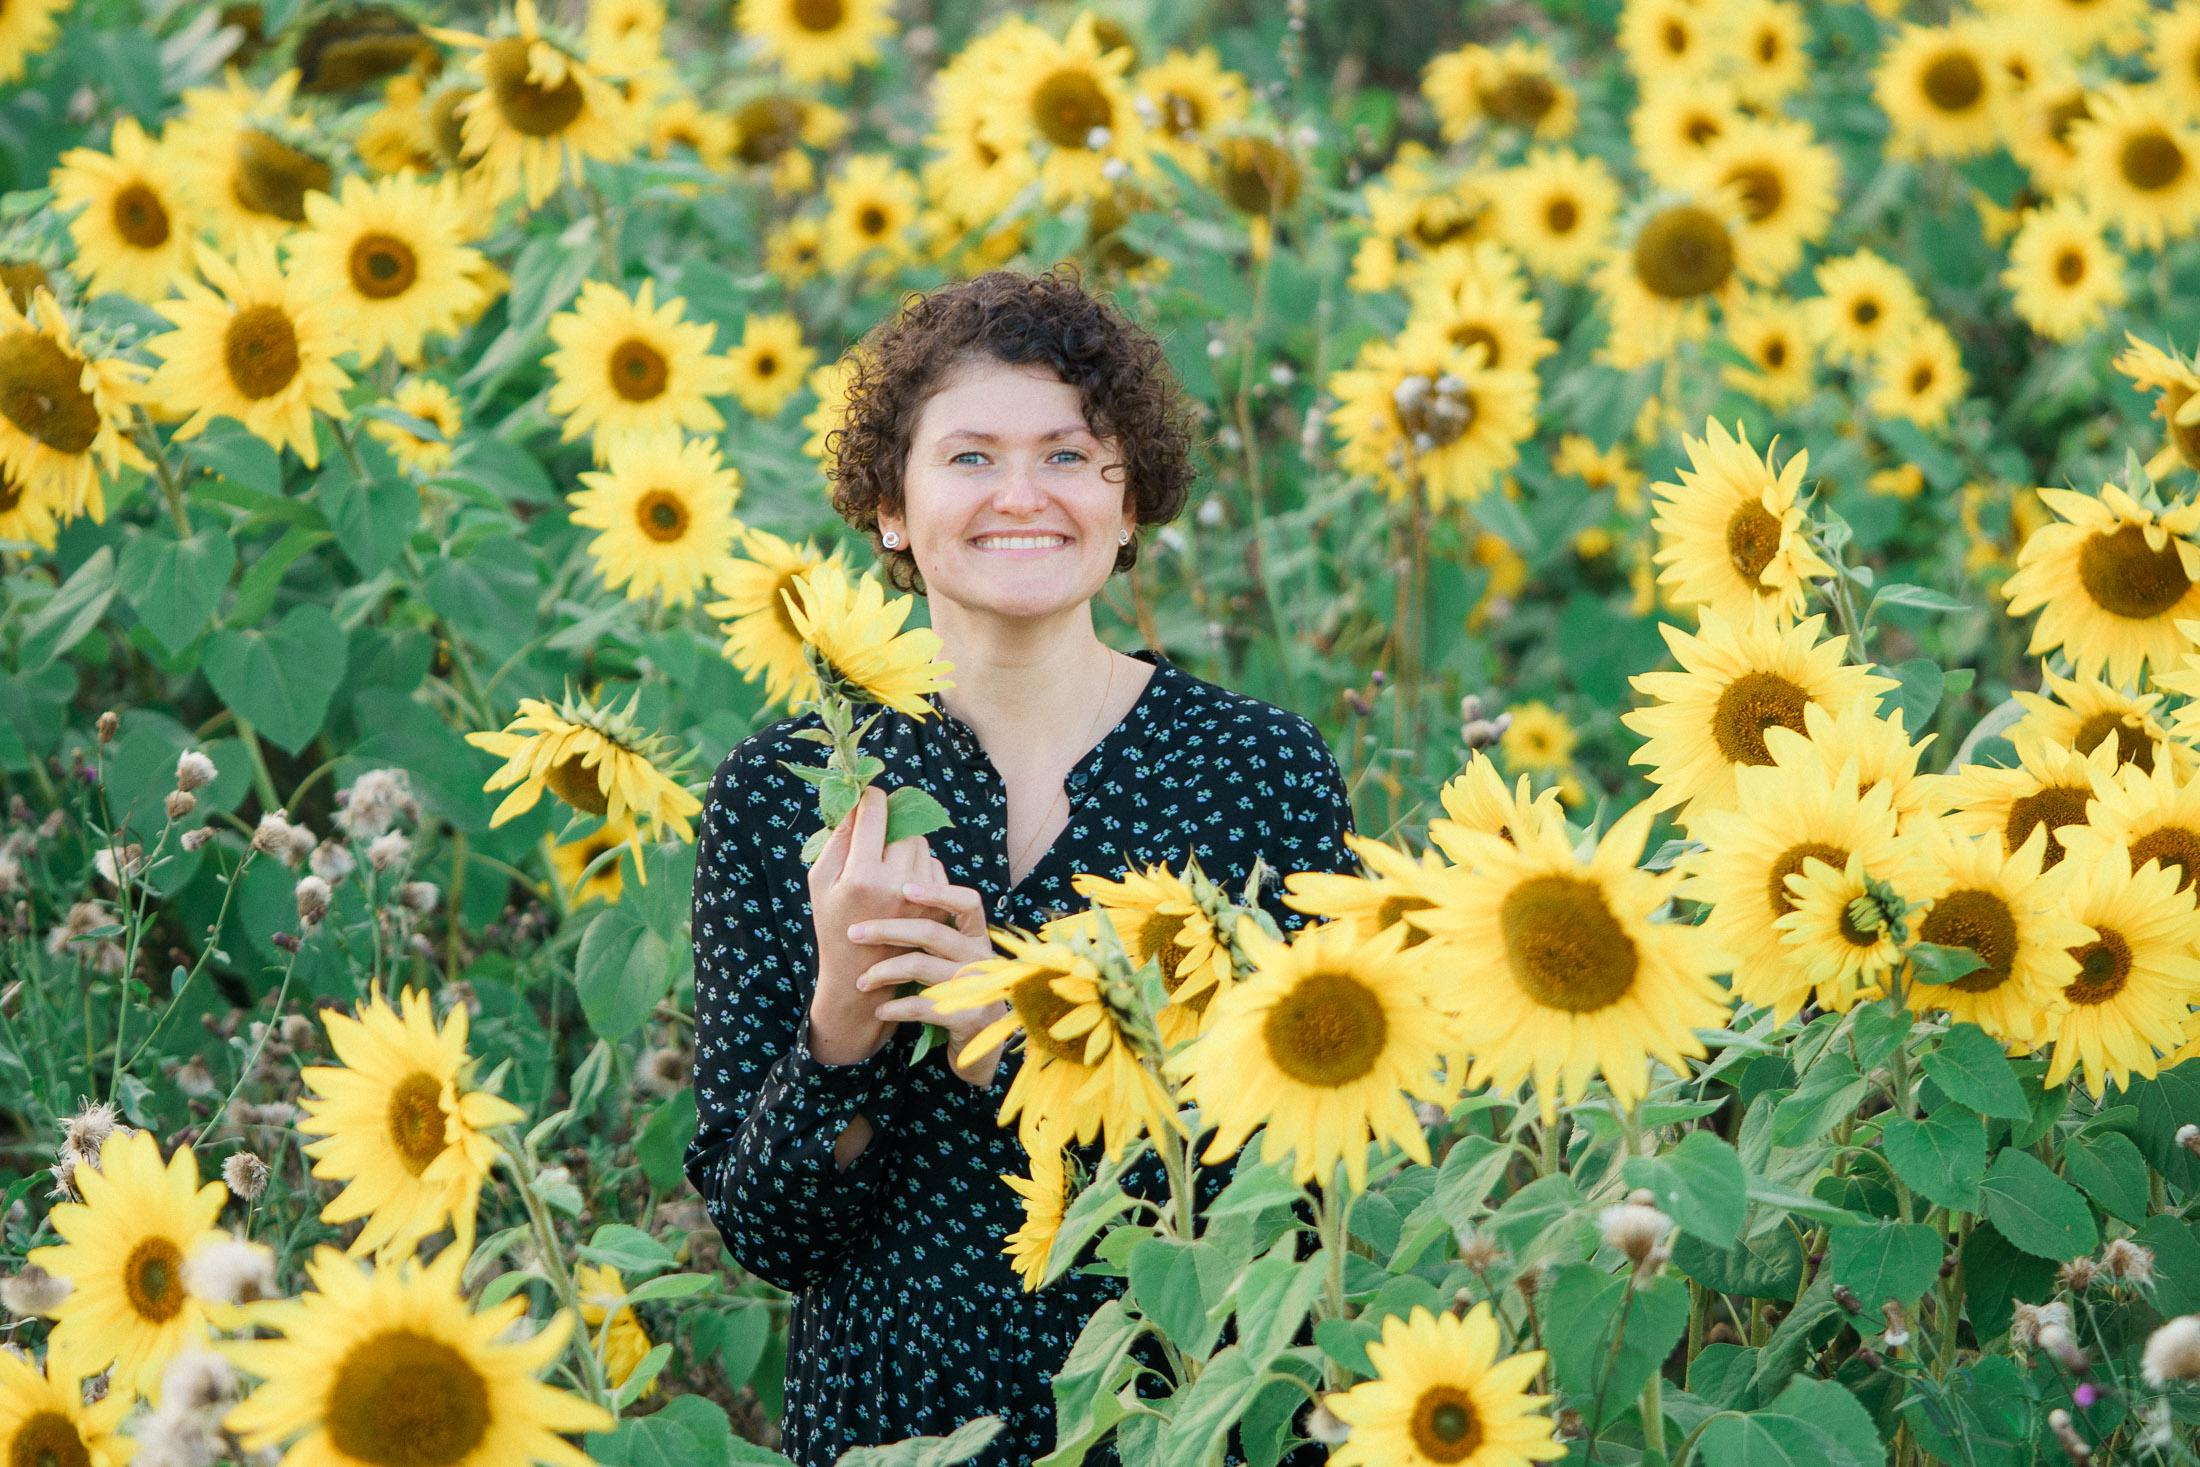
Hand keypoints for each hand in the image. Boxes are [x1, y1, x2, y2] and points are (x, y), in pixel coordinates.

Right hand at [805, 784, 935, 1064]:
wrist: (860, 979)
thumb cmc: (833, 926)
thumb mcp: (821, 883)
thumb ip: (837, 839)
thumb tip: (857, 801)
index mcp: (862, 876)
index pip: (876, 811)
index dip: (872, 798)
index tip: (868, 798)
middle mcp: (897, 884)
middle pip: (904, 827)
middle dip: (891, 828)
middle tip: (874, 844)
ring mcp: (922, 897)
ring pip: (923, 845)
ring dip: (907, 848)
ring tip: (886, 872)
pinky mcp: (939, 907)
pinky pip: (935, 867)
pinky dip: (921, 869)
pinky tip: (903, 889)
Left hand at [848, 864, 1011, 1086]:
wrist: (982, 1046)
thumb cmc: (958, 994)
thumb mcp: (954, 961)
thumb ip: (936, 933)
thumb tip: (900, 894)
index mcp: (977, 939)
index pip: (968, 903)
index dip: (938, 892)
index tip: (904, 888)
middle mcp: (980, 958)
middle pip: (931, 932)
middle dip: (886, 929)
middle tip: (854, 933)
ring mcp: (976, 987)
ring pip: (920, 966)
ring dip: (883, 972)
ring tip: (862, 981)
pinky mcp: (967, 1016)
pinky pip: (921, 1005)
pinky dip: (895, 1008)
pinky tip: (880, 1010)